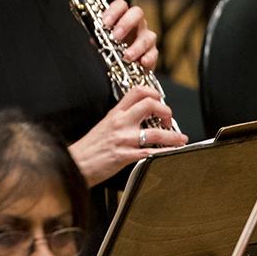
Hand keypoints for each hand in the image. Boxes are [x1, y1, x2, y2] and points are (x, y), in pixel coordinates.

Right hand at [69, 86, 186, 185]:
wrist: (76, 163)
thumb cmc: (89, 148)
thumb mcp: (104, 125)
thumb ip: (121, 119)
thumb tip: (140, 117)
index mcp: (115, 114)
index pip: (137, 92)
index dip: (154, 92)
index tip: (160, 100)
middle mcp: (120, 123)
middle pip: (149, 105)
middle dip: (166, 111)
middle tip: (169, 119)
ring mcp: (123, 139)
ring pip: (155, 132)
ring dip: (173, 136)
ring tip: (180, 139)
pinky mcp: (125, 156)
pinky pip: (151, 153)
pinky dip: (166, 153)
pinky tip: (173, 153)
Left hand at [102, 0, 157, 69]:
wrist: (125, 67)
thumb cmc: (114, 49)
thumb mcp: (103, 42)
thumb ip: (100, 38)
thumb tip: (94, 38)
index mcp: (123, 18)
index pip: (121, 5)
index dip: (113, 11)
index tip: (105, 22)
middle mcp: (137, 24)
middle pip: (137, 13)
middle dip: (126, 23)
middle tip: (115, 36)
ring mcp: (146, 37)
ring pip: (146, 36)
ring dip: (136, 47)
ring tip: (126, 56)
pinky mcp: (152, 53)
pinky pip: (153, 53)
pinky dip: (148, 58)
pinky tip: (142, 62)